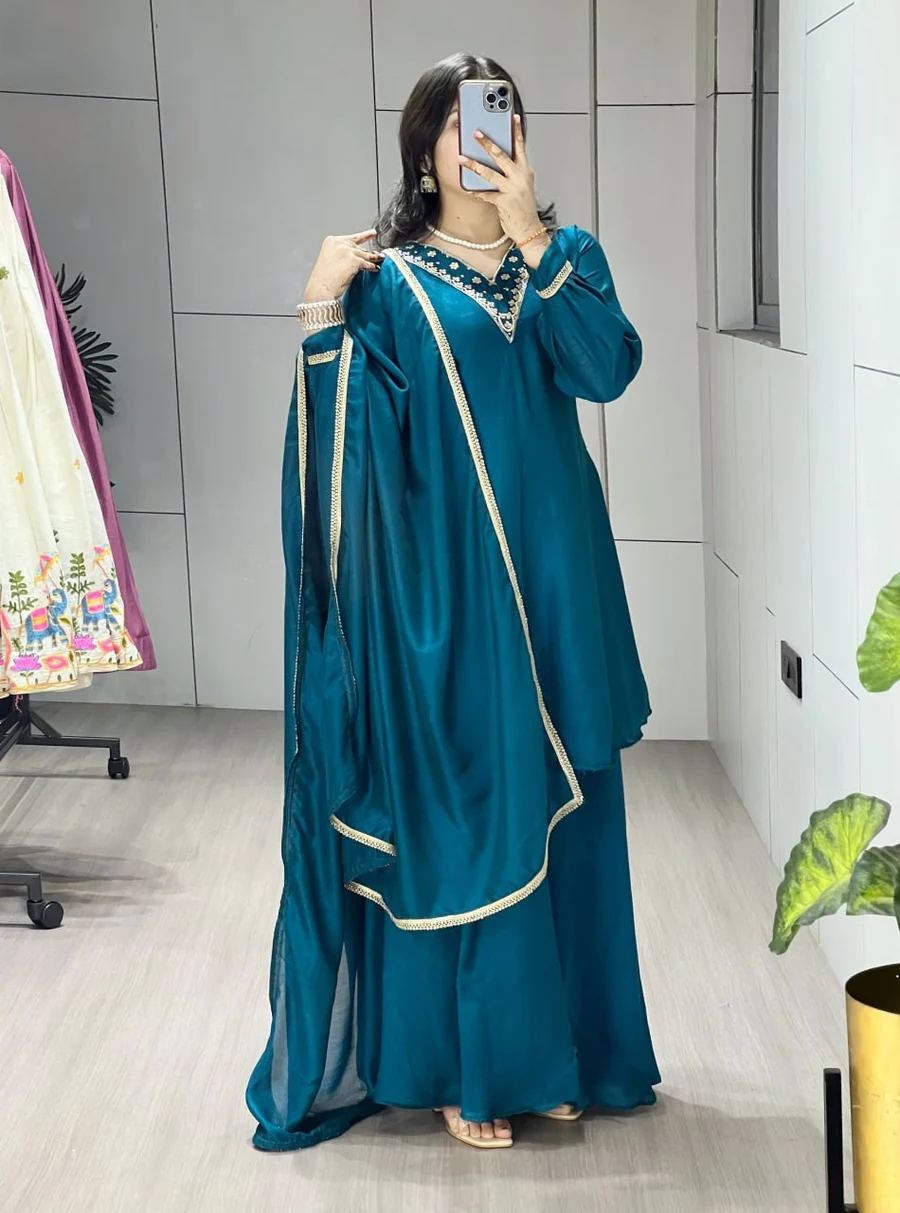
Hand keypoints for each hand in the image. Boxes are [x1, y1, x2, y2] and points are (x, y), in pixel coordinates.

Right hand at [304, 230, 383, 301]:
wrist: (321, 287)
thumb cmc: (323, 279)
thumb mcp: (329, 260)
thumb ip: (341, 254)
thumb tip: (357, 257)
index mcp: (332, 241)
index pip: (351, 238)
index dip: (364, 236)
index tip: (372, 233)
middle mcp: (339, 243)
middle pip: (359, 247)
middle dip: (369, 252)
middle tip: (378, 254)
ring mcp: (347, 251)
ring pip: (365, 254)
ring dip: (374, 259)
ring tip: (381, 259)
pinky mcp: (354, 260)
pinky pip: (367, 264)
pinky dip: (372, 267)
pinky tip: (376, 269)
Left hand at [459, 117, 548, 255]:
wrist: (529, 229)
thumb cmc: (524, 207)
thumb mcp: (523, 185)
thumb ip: (513, 171)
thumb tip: (497, 159)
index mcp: (526, 171)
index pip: (520, 146)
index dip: (517, 131)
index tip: (512, 116)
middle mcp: (520, 177)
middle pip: (502, 155)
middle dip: (487, 143)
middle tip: (475, 133)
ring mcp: (512, 189)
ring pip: (490, 173)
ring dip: (473, 164)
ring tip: (461, 157)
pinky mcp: (504, 202)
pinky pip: (486, 194)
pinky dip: (475, 191)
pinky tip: (466, 188)